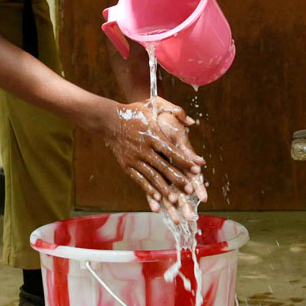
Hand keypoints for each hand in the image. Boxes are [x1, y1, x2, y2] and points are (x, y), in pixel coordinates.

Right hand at [104, 96, 206, 221]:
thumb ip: (175, 111)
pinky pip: (139, 179)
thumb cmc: (134, 112)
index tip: (196, 169)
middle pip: (163, 166)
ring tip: (175, 200)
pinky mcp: (127, 165)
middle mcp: (144, 149)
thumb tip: (192, 122)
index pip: (171, 150)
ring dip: (164, 189)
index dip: (184, 160)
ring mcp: (134, 158)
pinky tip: (157, 198)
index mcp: (152, 134)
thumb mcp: (154, 105)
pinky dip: (148, 189)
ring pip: (152, 176)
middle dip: (177, 179)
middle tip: (189, 190)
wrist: (109, 120)